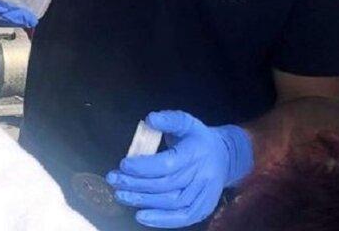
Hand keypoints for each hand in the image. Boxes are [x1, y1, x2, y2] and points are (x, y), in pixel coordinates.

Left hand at [106, 110, 253, 227]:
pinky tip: (141, 216)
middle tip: (114, 180)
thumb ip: (168, 119)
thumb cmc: (197, 138)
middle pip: (166, 185)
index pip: (168, 164)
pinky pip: (182, 218)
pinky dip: (162, 220)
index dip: (144, 166)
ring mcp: (204, 194)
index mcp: (196, 152)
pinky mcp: (203, 208)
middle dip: (136, 184)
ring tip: (121, 195)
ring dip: (143, 201)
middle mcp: (202, 175)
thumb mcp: (185, 121)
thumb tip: (150, 119)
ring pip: (172, 203)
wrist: (225, 157)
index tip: (123, 165)